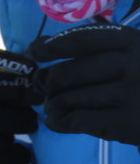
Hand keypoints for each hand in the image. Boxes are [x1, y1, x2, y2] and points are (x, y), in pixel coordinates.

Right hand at [0, 68, 41, 163]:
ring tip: (9, 135)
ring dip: (12, 137)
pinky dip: (17, 157)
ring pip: (1, 141)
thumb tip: (25, 75)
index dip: (16, 87)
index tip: (34, 89)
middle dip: (21, 117)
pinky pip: (5, 163)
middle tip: (30, 118)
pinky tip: (16, 153)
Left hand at [29, 24, 139, 145]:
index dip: (52, 45)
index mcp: (137, 42)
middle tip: (43, 88)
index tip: (34, 51)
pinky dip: (61, 122)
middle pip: (71, 71)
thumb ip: (106, 45)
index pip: (82, 40)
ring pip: (72, 97)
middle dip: (51, 81)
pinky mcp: (128, 123)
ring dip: (54, 103)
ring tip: (51, 107)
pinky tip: (56, 123)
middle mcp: (134, 64)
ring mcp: (132, 94)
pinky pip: (80, 120)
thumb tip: (45, 43)